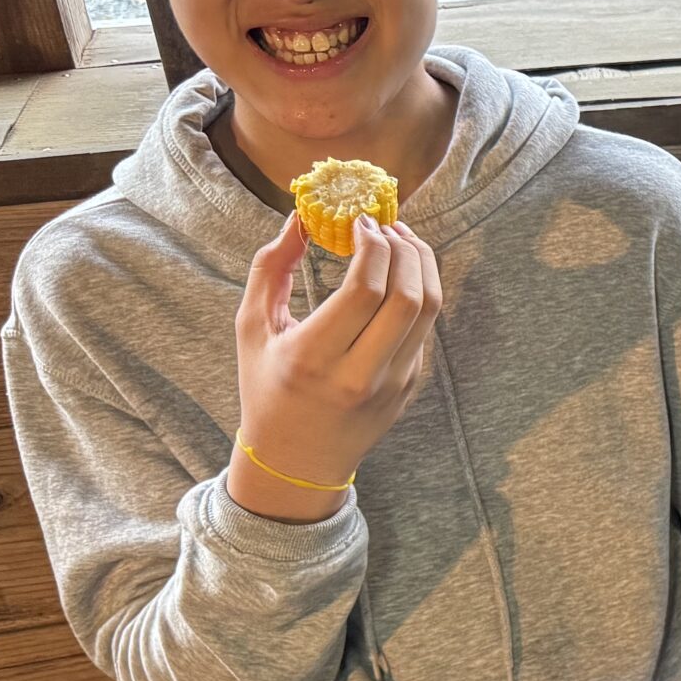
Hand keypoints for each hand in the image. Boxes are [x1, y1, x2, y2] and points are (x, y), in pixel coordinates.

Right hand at [226, 215, 440, 522]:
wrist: (295, 462)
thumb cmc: (266, 388)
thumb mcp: (252, 330)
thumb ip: (270, 269)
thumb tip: (297, 218)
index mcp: (314, 358)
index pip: (365, 290)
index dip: (373, 246)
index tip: (362, 221)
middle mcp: (360, 374)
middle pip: (407, 296)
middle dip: (404, 247)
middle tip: (386, 224)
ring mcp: (393, 384)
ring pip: (429, 310)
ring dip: (422, 264)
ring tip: (400, 239)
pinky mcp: (410, 387)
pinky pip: (425, 329)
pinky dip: (419, 292)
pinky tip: (400, 274)